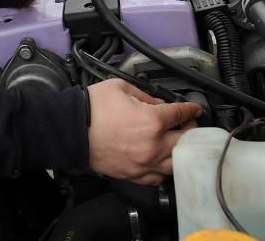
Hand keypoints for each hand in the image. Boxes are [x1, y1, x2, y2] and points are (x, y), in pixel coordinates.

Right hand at [86, 79, 201, 184]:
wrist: (71, 130)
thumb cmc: (92, 108)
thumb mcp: (121, 87)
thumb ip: (146, 95)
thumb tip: (159, 104)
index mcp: (153, 121)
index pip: (182, 114)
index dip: (190, 109)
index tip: (193, 109)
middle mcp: (153, 146)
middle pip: (186, 140)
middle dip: (190, 129)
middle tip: (187, 124)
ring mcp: (144, 164)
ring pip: (177, 163)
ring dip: (181, 151)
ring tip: (177, 142)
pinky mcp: (134, 175)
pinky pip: (158, 177)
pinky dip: (164, 168)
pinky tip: (161, 159)